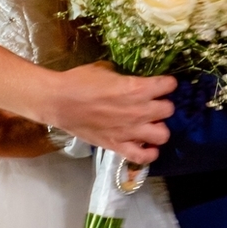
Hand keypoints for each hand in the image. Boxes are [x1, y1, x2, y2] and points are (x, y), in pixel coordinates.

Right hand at [45, 61, 175, 161]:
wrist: (59, 102)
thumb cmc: (80, 81)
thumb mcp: (106, 70)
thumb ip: (125, 78)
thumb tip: (134, 81)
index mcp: (135, 88)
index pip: (168, 86)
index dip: (167, 83)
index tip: (163, 84)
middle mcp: (138, 111)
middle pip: (168, 110)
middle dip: (163, 105)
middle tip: (153, 103)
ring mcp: (129, 132)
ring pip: (163, 135)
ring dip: (159, 128)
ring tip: (150, 124)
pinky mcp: (118, 146)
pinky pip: (143, 157)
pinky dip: (149, 153)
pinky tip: (146, 145)